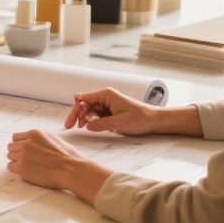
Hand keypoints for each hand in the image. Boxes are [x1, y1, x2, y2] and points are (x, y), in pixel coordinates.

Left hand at [6, 130, 112, 205]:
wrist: (71, 169)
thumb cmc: (68, 157)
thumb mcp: (54, 139)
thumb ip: (40, 139)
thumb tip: (33, 142)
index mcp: (34, 134)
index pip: (15, 137)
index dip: (20, 144)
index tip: (24, 150)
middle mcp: (26, 142)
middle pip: (11, 147)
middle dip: (16, 153)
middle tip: (26, 160)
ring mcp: (23, 155)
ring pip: (10, 157)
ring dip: (16, 161)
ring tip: (28, 166)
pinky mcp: (22, 168)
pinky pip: (10, 167)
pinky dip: (16, 170)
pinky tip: (27, 171)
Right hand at [64, 90, 204, 137]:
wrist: (153, 120)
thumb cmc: (139, 118)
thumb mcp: (119, 123)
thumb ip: (101, 124)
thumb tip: (87, 126)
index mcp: (106, 95)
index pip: (84, 100)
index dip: (75, 111)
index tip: (70, 123)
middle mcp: (105, 97)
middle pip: (85, 104)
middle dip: (77, 114)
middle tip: (70, 127)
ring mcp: (107, 104)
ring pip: (89, 109)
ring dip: (83, 118)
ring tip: (81, 127)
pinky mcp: (110, 111)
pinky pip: (96, 114)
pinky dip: (91, 120)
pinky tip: (89, 126)